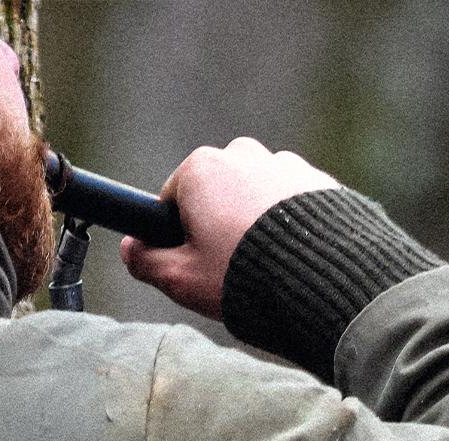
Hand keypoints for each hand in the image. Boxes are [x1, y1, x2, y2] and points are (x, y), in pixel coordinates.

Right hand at [122, 138, 341, 321]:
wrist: (319, 276)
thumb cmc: (240, 275)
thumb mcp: (181, 279)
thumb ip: (146, 262)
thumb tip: (130, 248)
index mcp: (201, 169)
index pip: (172, 199)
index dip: (176, 234)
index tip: (190, 262)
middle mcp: (241, 154)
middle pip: (215, 194)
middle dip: (217, 226)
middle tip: (229, 268)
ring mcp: (282, 163)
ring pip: (254, 199)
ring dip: (253, 226)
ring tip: (265, 266)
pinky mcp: (317, 179)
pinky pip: (289, 204)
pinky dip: (287, 227)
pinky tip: (292, 259)